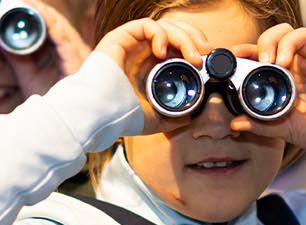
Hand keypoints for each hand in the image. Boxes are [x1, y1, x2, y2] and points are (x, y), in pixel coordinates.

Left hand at [4, 1, 91, 95]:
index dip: (37, 14)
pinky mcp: (76, 59)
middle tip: (22, 0)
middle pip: (57, 23)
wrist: (62, 120)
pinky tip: (39, 12)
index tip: (19, 4)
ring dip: (43, 12)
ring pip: (60, 25)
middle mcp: (74, 50)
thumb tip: (2, 40)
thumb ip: (18, 58)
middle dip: (40, 10)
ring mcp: (77, 54)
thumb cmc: (49, 101)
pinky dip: (50, 22)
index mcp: (64, 53)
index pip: (51, 27)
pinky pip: (62, 35)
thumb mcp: (28, 75)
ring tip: (28, 2)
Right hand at [94, 18, 210, 134]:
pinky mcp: (121, 37)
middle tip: (205, 54)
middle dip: (194, 38)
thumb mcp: (154, 118)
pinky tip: (162, 53)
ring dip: (183, 37)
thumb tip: (189, 118)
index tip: (207, 62)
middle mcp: (143, 52)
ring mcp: (133, 44)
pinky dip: (160, 35)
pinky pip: (146, 25)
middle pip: (175, 31)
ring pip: (165, 25)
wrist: (98, 115)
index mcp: (151, 66)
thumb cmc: (120, 115)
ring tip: (192, 57)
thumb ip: (172, 117)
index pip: (178, 46)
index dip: (195, 48)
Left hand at [227, 24, 305, 152]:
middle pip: (281, 33)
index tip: (236, 56)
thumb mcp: (282, 129)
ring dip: (289, 44)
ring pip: (302, 34)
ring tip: (283, 64)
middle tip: (265, 61)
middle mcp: (298, 64)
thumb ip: (260, 124)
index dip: (248, 48)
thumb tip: (235, 123)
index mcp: (282, 74)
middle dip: (270, 41)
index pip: (263, 51)